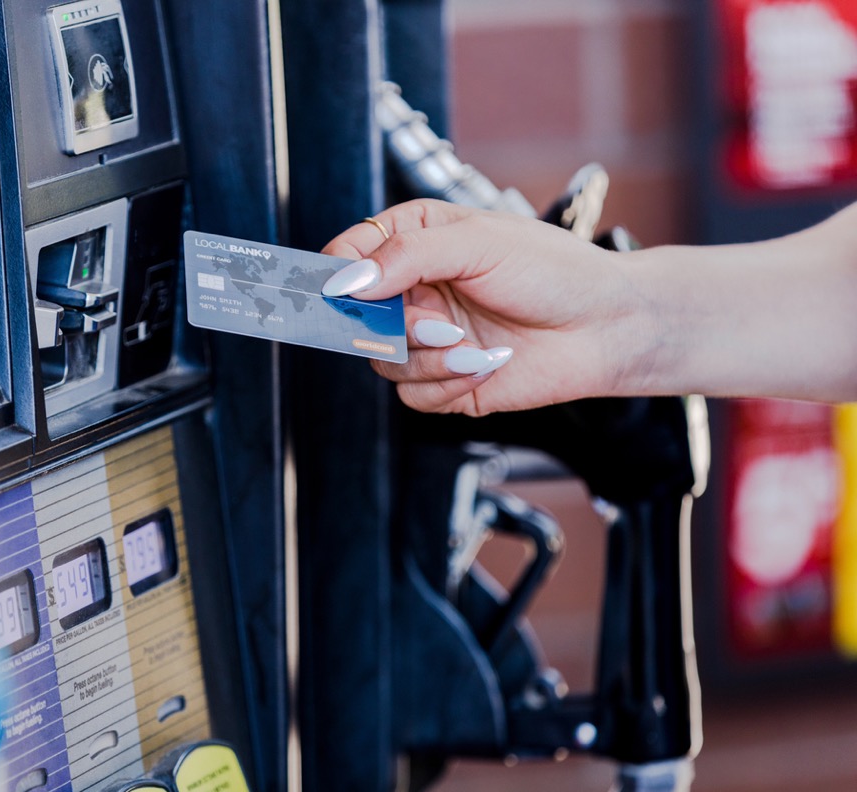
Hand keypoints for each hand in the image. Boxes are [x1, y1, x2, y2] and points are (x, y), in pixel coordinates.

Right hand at [321, 199, 642, 415]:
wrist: (608, 327)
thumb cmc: (555, 271)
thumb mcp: (479, 243)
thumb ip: (407, 254)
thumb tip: (349, 278)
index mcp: (417, 241)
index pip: (351, 255)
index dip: (338, 275)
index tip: (342, 292)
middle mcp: (415, 291)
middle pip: (358, 319)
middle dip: (394, 329)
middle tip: (435, 324)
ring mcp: (428, 338)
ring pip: (384, 363)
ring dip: (429, 359)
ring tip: (472, 345)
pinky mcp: (446, 381)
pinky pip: (414, 395)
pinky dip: (449, 384)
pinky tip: (487, 364)